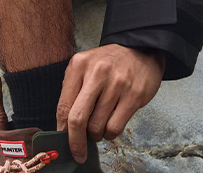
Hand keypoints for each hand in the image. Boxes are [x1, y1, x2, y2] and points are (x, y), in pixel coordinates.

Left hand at [56, 45, 164, 162]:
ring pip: (97, 126)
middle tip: (78, 153)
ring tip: (98, 127)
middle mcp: (96, 73)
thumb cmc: (108, 63)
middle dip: (75, 141)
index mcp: (78, 65)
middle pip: (77, 118)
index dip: (62, 129)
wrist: (140, 49)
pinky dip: (109, 134)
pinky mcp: (133, 96)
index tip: (62, 142)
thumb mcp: (85, 67)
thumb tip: (64, 126)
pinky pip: (115, 127)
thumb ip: (73, 91)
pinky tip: (110, 126)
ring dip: (96, 135)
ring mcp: (116, 84)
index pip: (64, 105)